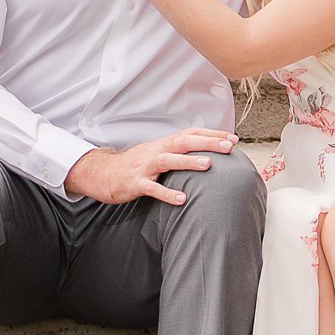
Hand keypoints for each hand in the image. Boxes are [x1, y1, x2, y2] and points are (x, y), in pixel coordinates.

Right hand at [65, 129, 237, 206]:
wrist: (102, 173)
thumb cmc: (135, 165)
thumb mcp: (157, 154)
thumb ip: (178, 153)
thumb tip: (204, 153)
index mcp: (163, 144)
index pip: (191, 133)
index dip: (211, 135)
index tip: (232, 138)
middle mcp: (156, 151)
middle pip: (184, 142)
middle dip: (207, 143)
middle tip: (228, 146)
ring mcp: (145, 167)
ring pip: (168, 160)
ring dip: (188, 162)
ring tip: (208, 165)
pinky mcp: (135, 183)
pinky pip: (152, 188)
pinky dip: (166, 193)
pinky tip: (181, 200)